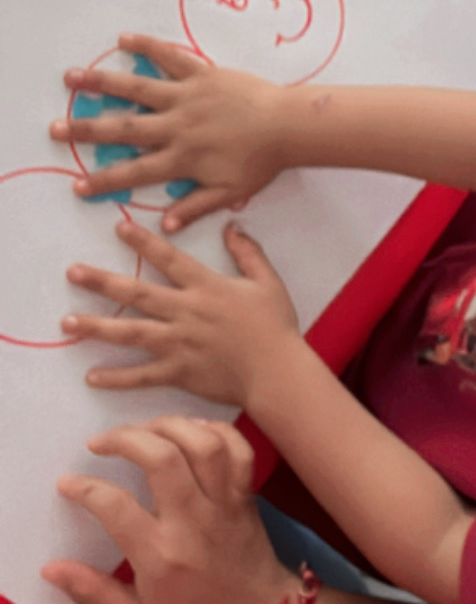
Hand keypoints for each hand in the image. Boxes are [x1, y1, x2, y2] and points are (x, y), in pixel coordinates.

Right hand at [45, 417, 297, 603]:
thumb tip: (50, 568)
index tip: (68, 483)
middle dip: (125, 439)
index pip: (114, 506)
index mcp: (161, 555)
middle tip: (101, 442)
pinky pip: (238, 450)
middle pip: (162, 457)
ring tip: (144, 429)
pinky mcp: (246, 496)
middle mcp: (193, 521)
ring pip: (203, 444)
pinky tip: (191, 430)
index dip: (84, 488)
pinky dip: (216, 431)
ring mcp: (224, 504)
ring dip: (169, 425)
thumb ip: (94, 592)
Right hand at [50, 33, 287, 230]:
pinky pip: (170, 57)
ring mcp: (186, 97)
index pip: (135, 173)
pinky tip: (124, 38)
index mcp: (182, 158)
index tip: (79, 185)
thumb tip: (166, 226)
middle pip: (123, 128)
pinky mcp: (202, 74)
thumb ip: (195, 207)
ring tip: (72, 78)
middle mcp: (176, 126)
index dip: (105, 180)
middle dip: (86, 130)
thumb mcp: (229, 192)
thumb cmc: (262, 161)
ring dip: (102, 82)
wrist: (287, 126)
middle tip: (55, 129)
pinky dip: (147, 46)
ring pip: (137, 89)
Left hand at [62, 219, 299, 405]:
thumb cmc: (276, 328)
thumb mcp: (268, 283)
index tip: (118, 227)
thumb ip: (248, 253)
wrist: (279, 372)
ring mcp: (179, 344)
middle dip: (101, 282)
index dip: (143, 241)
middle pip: (137, 294)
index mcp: (206, 287)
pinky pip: (142, 375)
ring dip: (97, 327)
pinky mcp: (179, 372)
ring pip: (130, 333)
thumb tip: (232, 226)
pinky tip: (92, 376)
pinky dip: (117, 377)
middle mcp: (186, 312)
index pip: (168, 259)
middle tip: (72, 272)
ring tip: (67, 323)